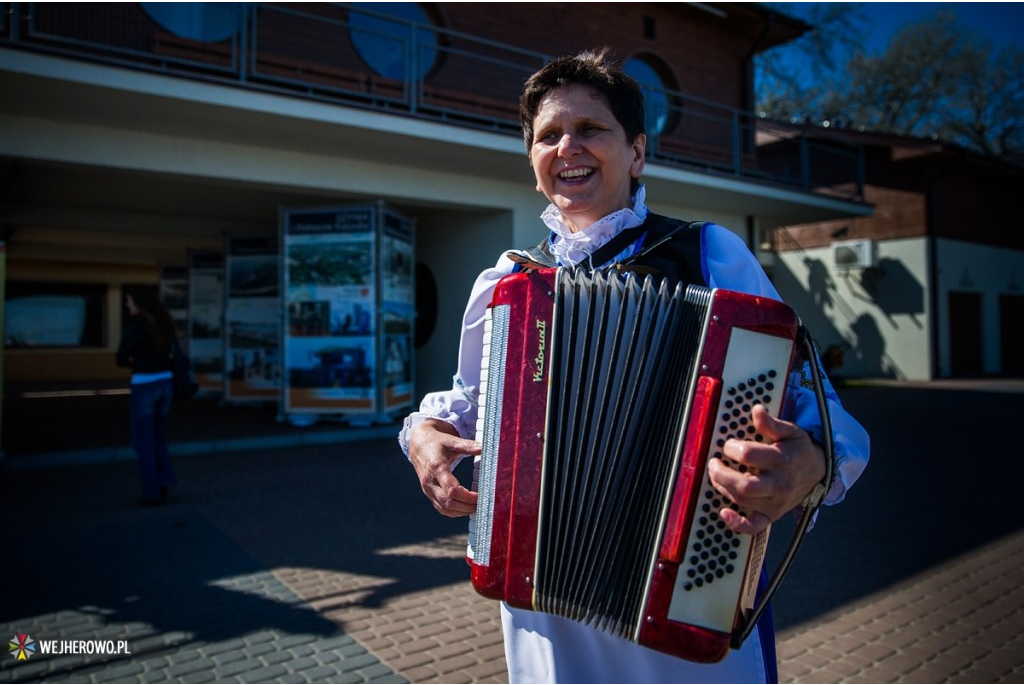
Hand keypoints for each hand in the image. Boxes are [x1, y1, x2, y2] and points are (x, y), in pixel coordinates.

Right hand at [408, 418, 480, 516]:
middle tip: (483, 503)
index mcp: (436, 468)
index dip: (468, 497)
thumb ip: (468, 445)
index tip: (481, 495)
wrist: (418, 445)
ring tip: (477, 506)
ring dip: (462, 511)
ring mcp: (428, 490)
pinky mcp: (429, 493)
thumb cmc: (436, 442)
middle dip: (467, 506)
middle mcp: (430, 482)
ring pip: (445, 509)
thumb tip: (484, 448)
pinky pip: (441, 508)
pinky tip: (465, 508)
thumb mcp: (451, 441)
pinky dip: (454, 512)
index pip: (451, 490)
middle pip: (449, 503)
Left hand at [707, 404, 825, 534]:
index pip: (749, 455)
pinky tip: (724, 512)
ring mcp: (774, 502)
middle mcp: (778, 484)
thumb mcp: (789, 431)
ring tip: (717, 474)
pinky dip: (737, 524)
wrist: (817, 472)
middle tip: (714, 463)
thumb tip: (757, 410)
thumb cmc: (798, 450)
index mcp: (781, 460)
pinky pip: (753, 526)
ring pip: (742, 501)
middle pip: (745, 486)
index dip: (732, 448)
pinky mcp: (771, 515)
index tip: (729, 445)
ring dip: (722, 488)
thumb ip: (771, 423)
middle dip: (722, 474)